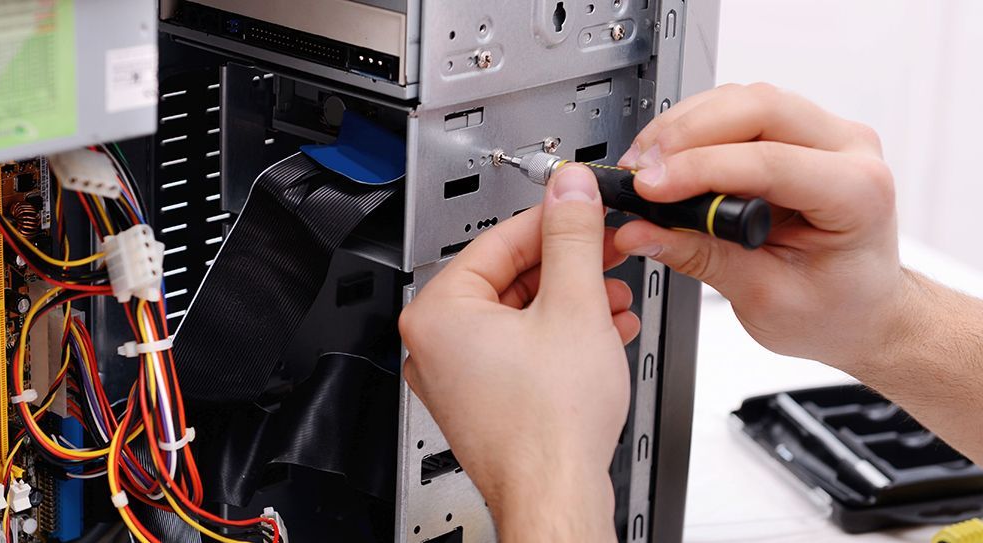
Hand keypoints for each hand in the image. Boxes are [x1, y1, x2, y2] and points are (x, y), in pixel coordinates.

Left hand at [399, 165, 637, 541]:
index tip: (582, 208)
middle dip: (568, 267)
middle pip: (509, 279)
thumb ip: (573, 238)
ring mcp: (456, 378)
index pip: (498, 241)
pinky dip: (560, 337)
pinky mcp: (482, 402)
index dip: (552, 221)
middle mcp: (435, 345)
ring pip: (519, 317)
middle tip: (607, 251)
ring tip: (615, 295)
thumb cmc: (549, 424)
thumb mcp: (573, 306)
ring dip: (572, 302)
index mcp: (438, 314)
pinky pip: (520, 351)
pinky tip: (604, 331)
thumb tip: (570, 193)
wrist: (556, 495)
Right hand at [613, 83, 903, 371]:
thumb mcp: (766, 298)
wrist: (864, 308)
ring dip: (684, 126)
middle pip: (758, 106)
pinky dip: (695, 128)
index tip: (648, 189)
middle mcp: (849, 149)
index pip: (769, 161)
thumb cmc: (837, 309)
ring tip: (645, 165)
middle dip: (686, 133)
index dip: (698, 170)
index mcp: (857, 193)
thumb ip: (701, 258)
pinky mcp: (798, 132)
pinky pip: (740, 109)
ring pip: (744, 99)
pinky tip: (667, 156)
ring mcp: (825, 133)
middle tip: (639, 170)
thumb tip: (642, 232)